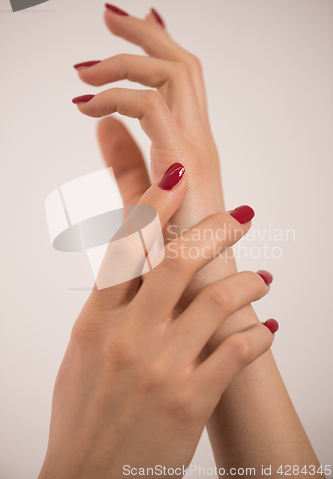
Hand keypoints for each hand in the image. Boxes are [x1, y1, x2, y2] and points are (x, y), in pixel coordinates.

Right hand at [38, 165, 273, 478]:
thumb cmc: (84, 414)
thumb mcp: (84, 351)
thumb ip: (107, 307)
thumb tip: (128, 271)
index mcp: (97, 319)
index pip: (127, 246)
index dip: (153, 204)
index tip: (176, 175)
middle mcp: (129, 335)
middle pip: (178, 260)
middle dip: (215, 227)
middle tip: (243, 213)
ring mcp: (162, 366)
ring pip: (218, 298)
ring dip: (249, 281)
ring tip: (264, 278)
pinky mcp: (192, 398)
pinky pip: (238, 350)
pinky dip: (258, 332)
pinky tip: (267, 327)